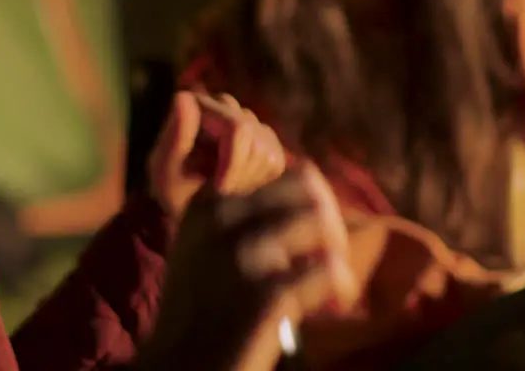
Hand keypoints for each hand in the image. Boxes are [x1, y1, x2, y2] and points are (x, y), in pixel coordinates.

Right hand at [140, 164, 358, 370]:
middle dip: (329, 214)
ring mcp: (244, 254)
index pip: (282, 174)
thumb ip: (246, 218)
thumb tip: (315, 194)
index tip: (310, 231)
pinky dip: (343, 283)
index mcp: (207, 203)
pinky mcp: (269, 294)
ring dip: (337, 247)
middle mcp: (221, 219)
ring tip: (334, 273)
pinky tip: (339, 299)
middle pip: (306, 186)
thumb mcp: (205, 248)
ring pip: (320, 221)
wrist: (181, 368)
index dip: (308, 199)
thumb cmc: (200, 311)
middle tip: (332, 247)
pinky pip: (329, 271)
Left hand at [147, 91, 287, 216]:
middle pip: (256, 143)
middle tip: (220, 191)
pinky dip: (257, 180)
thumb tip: (183, 98)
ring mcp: (248, 121)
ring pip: (268, 154)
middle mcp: (226, 105)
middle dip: (240, 175)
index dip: (235, 162)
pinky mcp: (264, 138)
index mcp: (200, 105)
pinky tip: (236, 181)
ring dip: (246, 180)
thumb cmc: (169, 183)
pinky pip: (275, 162)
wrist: (181, 202)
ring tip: (223, 186)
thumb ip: (176, 135)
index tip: (220, 188)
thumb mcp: (165, 165)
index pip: (237, 128)